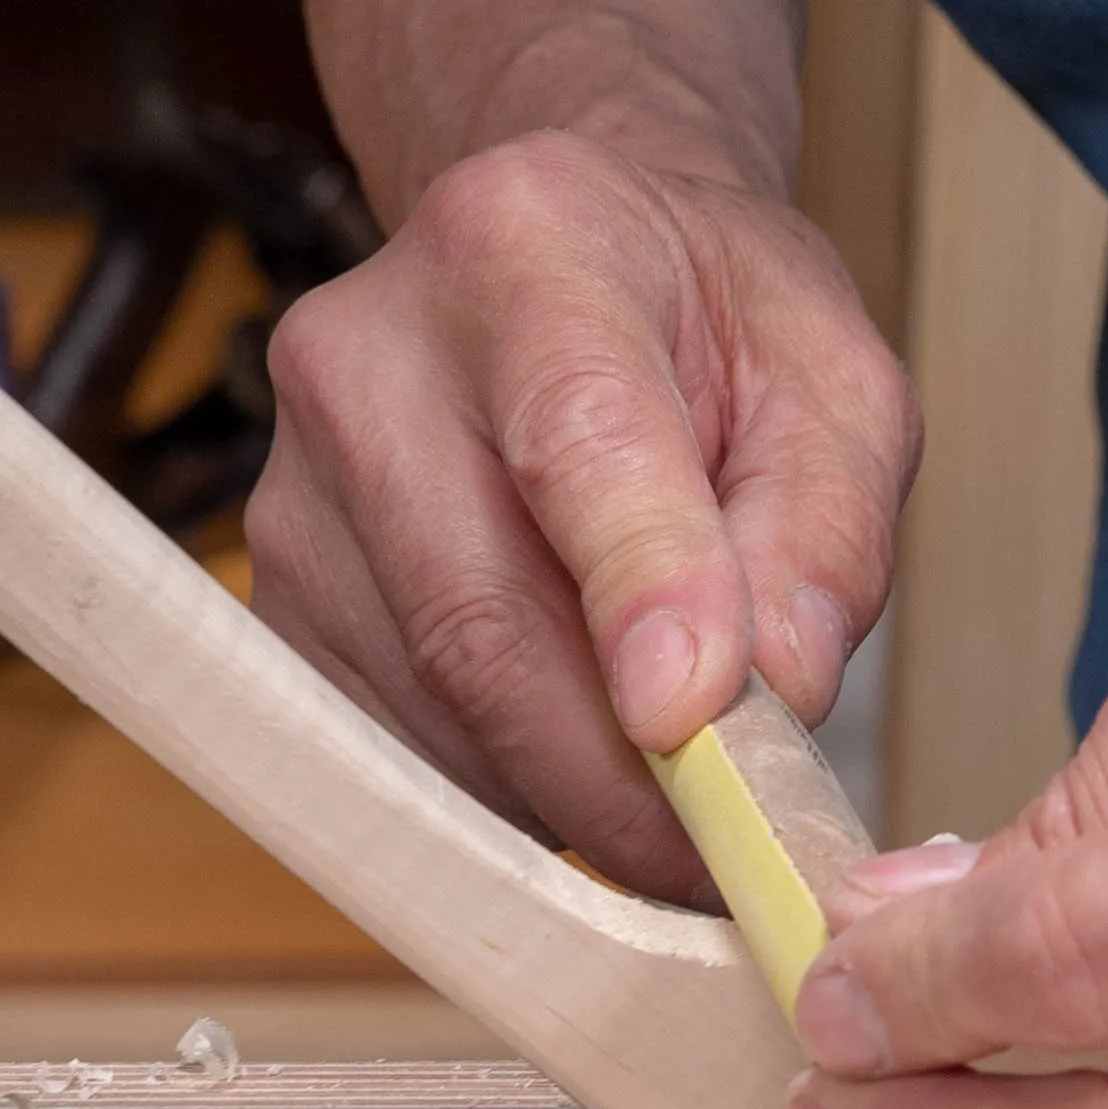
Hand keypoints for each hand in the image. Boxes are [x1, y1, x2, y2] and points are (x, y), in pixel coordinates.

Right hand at [246, 126, 916, 899]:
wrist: (566, 271)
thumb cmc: (707, 327)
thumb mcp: (833, 385)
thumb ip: (826, 532)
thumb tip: (771, 703)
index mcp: (530, 249)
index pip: (579, 441)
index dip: (640, 590)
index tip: (700, 721)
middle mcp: (371, 358)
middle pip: (477, 618)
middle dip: (617, 777)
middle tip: (729, 859)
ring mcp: (296, 488)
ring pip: (432, 711)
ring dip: (569, 794)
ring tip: (677, 791)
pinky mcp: (274, 602)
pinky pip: (388, 750)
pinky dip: (503, 790)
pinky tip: (580, 756)